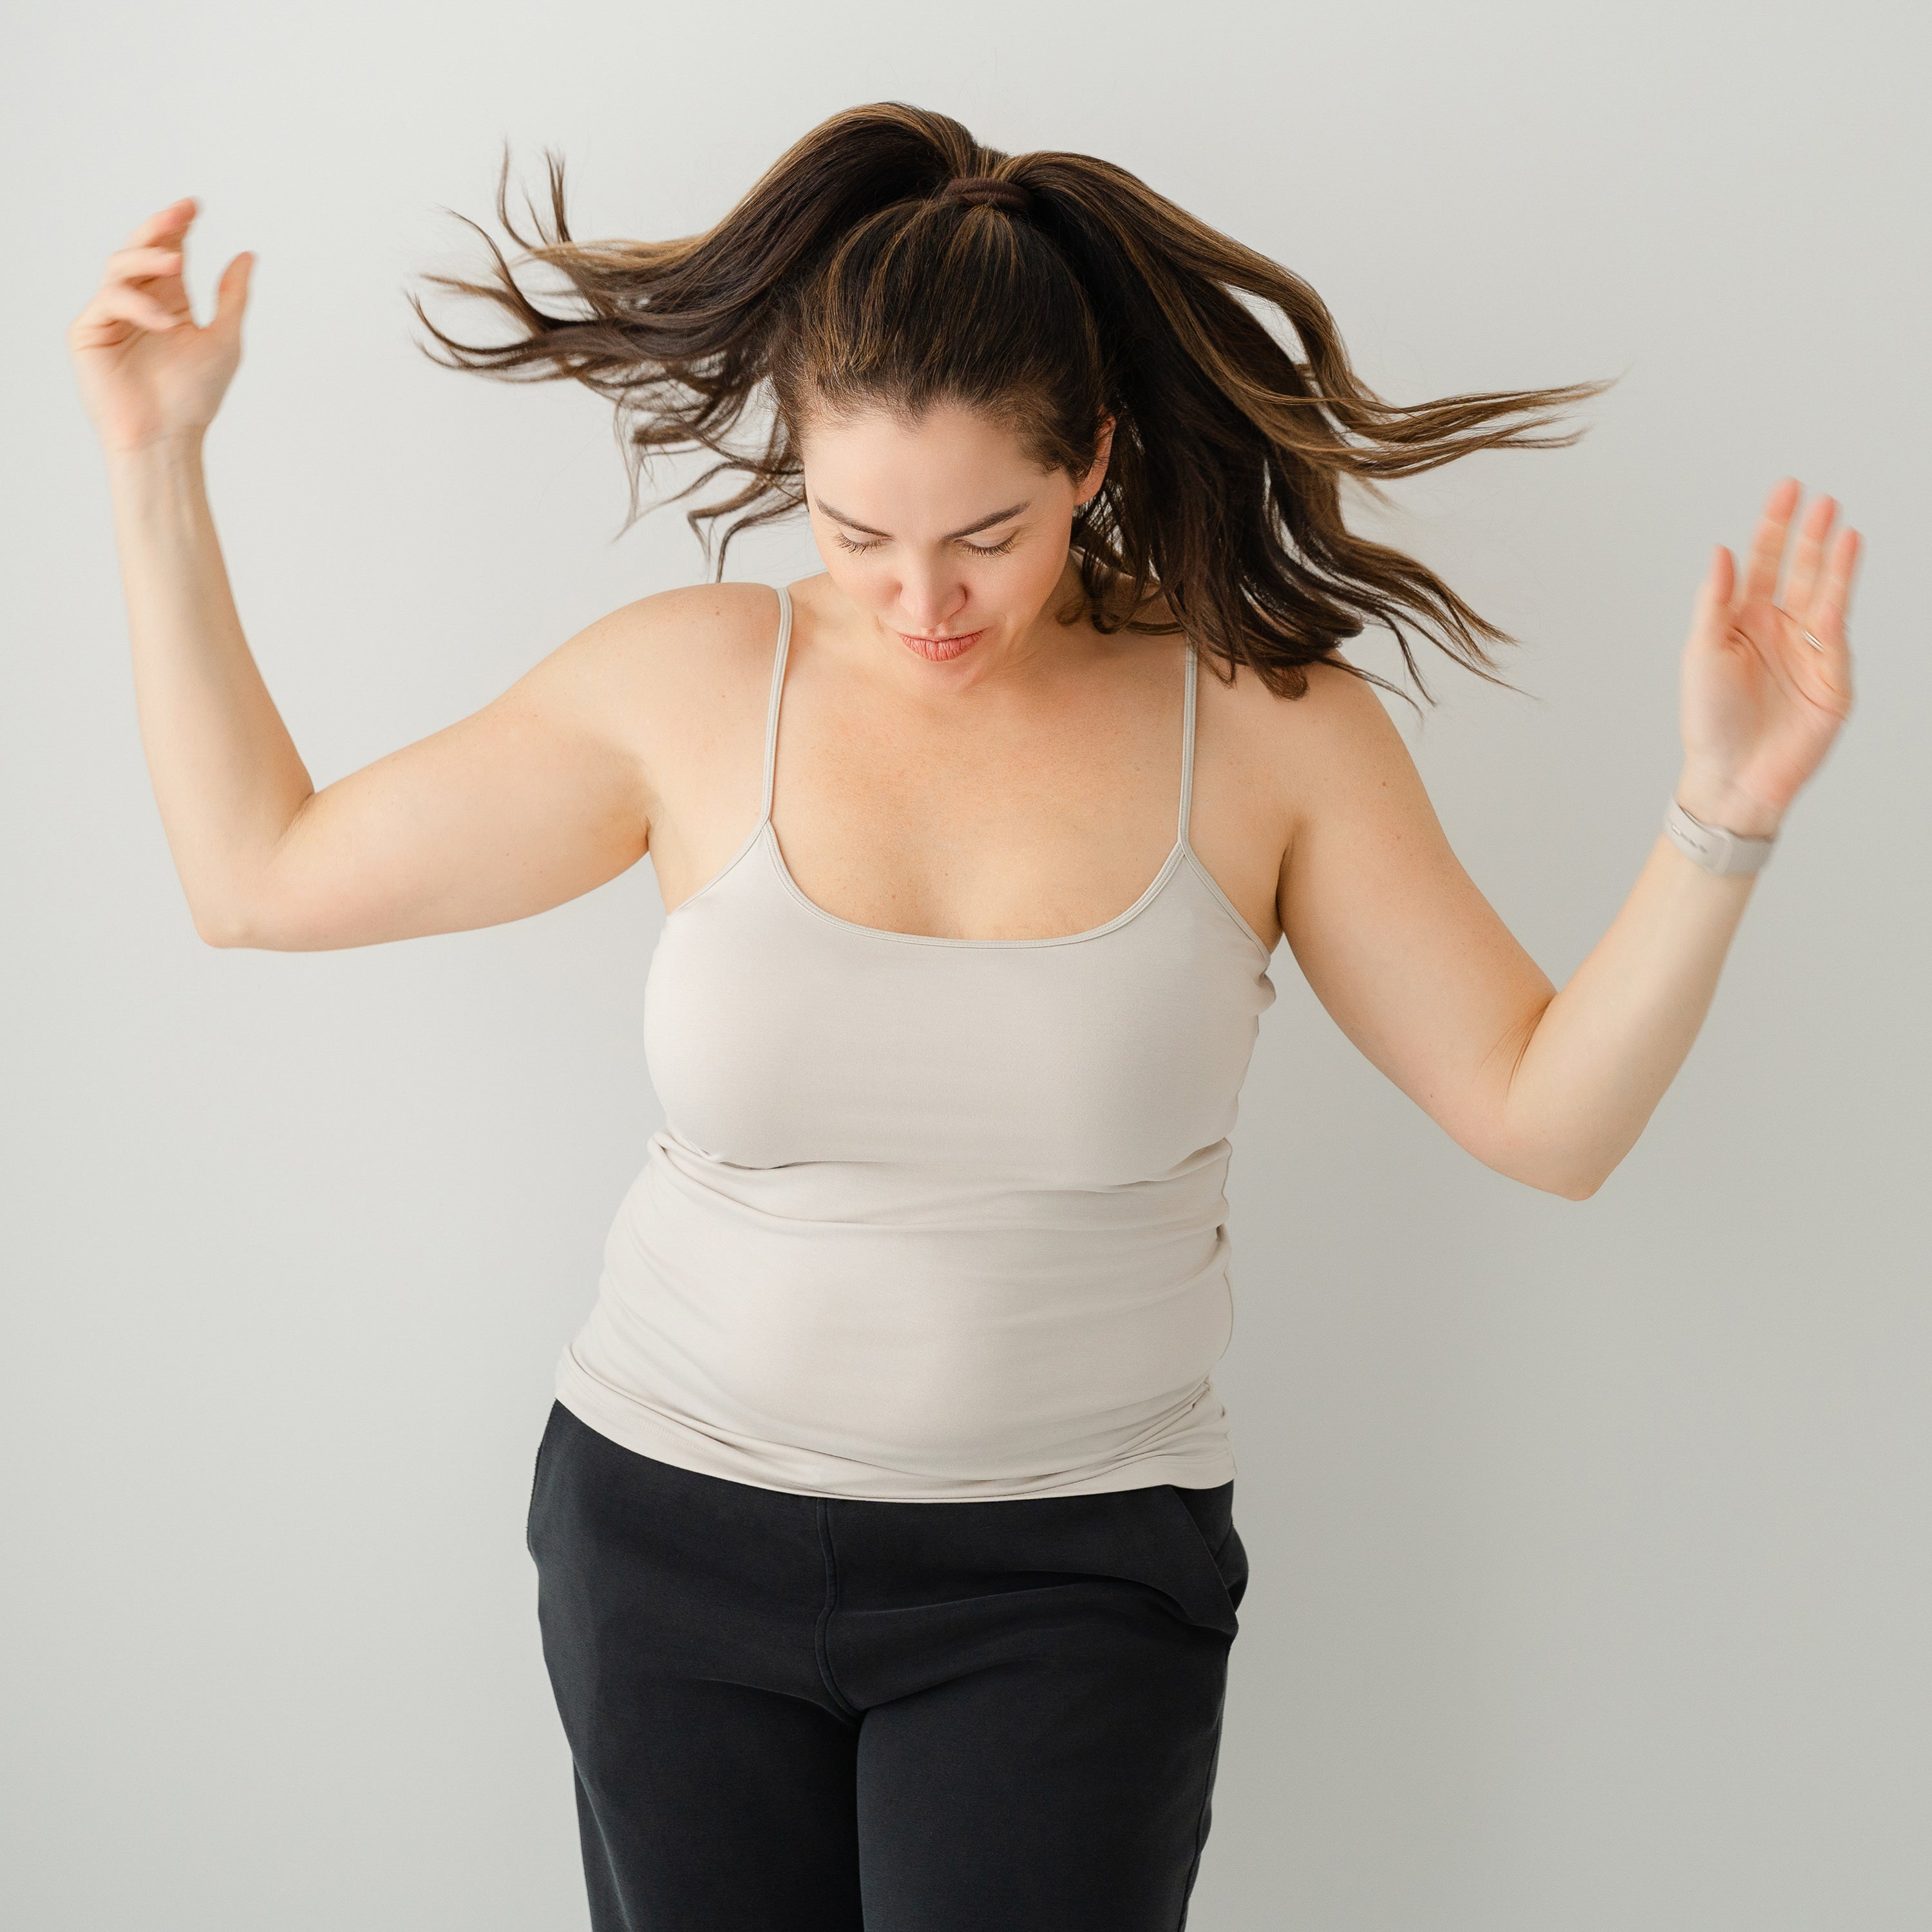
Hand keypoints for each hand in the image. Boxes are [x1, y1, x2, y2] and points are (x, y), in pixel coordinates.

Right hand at [67, 197, 253, 455]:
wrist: (168, 437)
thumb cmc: (195, 396)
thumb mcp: (224, 339)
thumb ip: (232, 297)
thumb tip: (247, 254)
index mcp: (168, 301)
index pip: (168, 252)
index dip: (177, 227)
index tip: (194, 206)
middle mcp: (138, 302)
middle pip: (140, 250)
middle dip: (159, 229)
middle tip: (181, 213)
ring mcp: (111, 315)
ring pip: (120, 267)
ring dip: (148, 260)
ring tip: (177, 263)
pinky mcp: (89, 331)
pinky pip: (110, 301)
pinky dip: (139, 307)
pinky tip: (166, 323)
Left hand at [1675, 478, 1860, 839]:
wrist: (1732, 777)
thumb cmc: (1710, 720)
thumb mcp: (1702, 653)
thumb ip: (1714, 602)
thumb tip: (1722, 551)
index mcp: (1744, 622)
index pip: (1763, 563)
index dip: (1774, 526)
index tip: (1787, 489)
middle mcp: (1778, 630)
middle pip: (1799, 571)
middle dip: (1809, 535)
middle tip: (1819, 498)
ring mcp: (1808, 652)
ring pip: (1824, 595)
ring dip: (1833, 560)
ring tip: (1840, 525)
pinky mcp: (1832, 678)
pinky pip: (1835, 634)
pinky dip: (1839, 601)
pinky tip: (1843, 569)